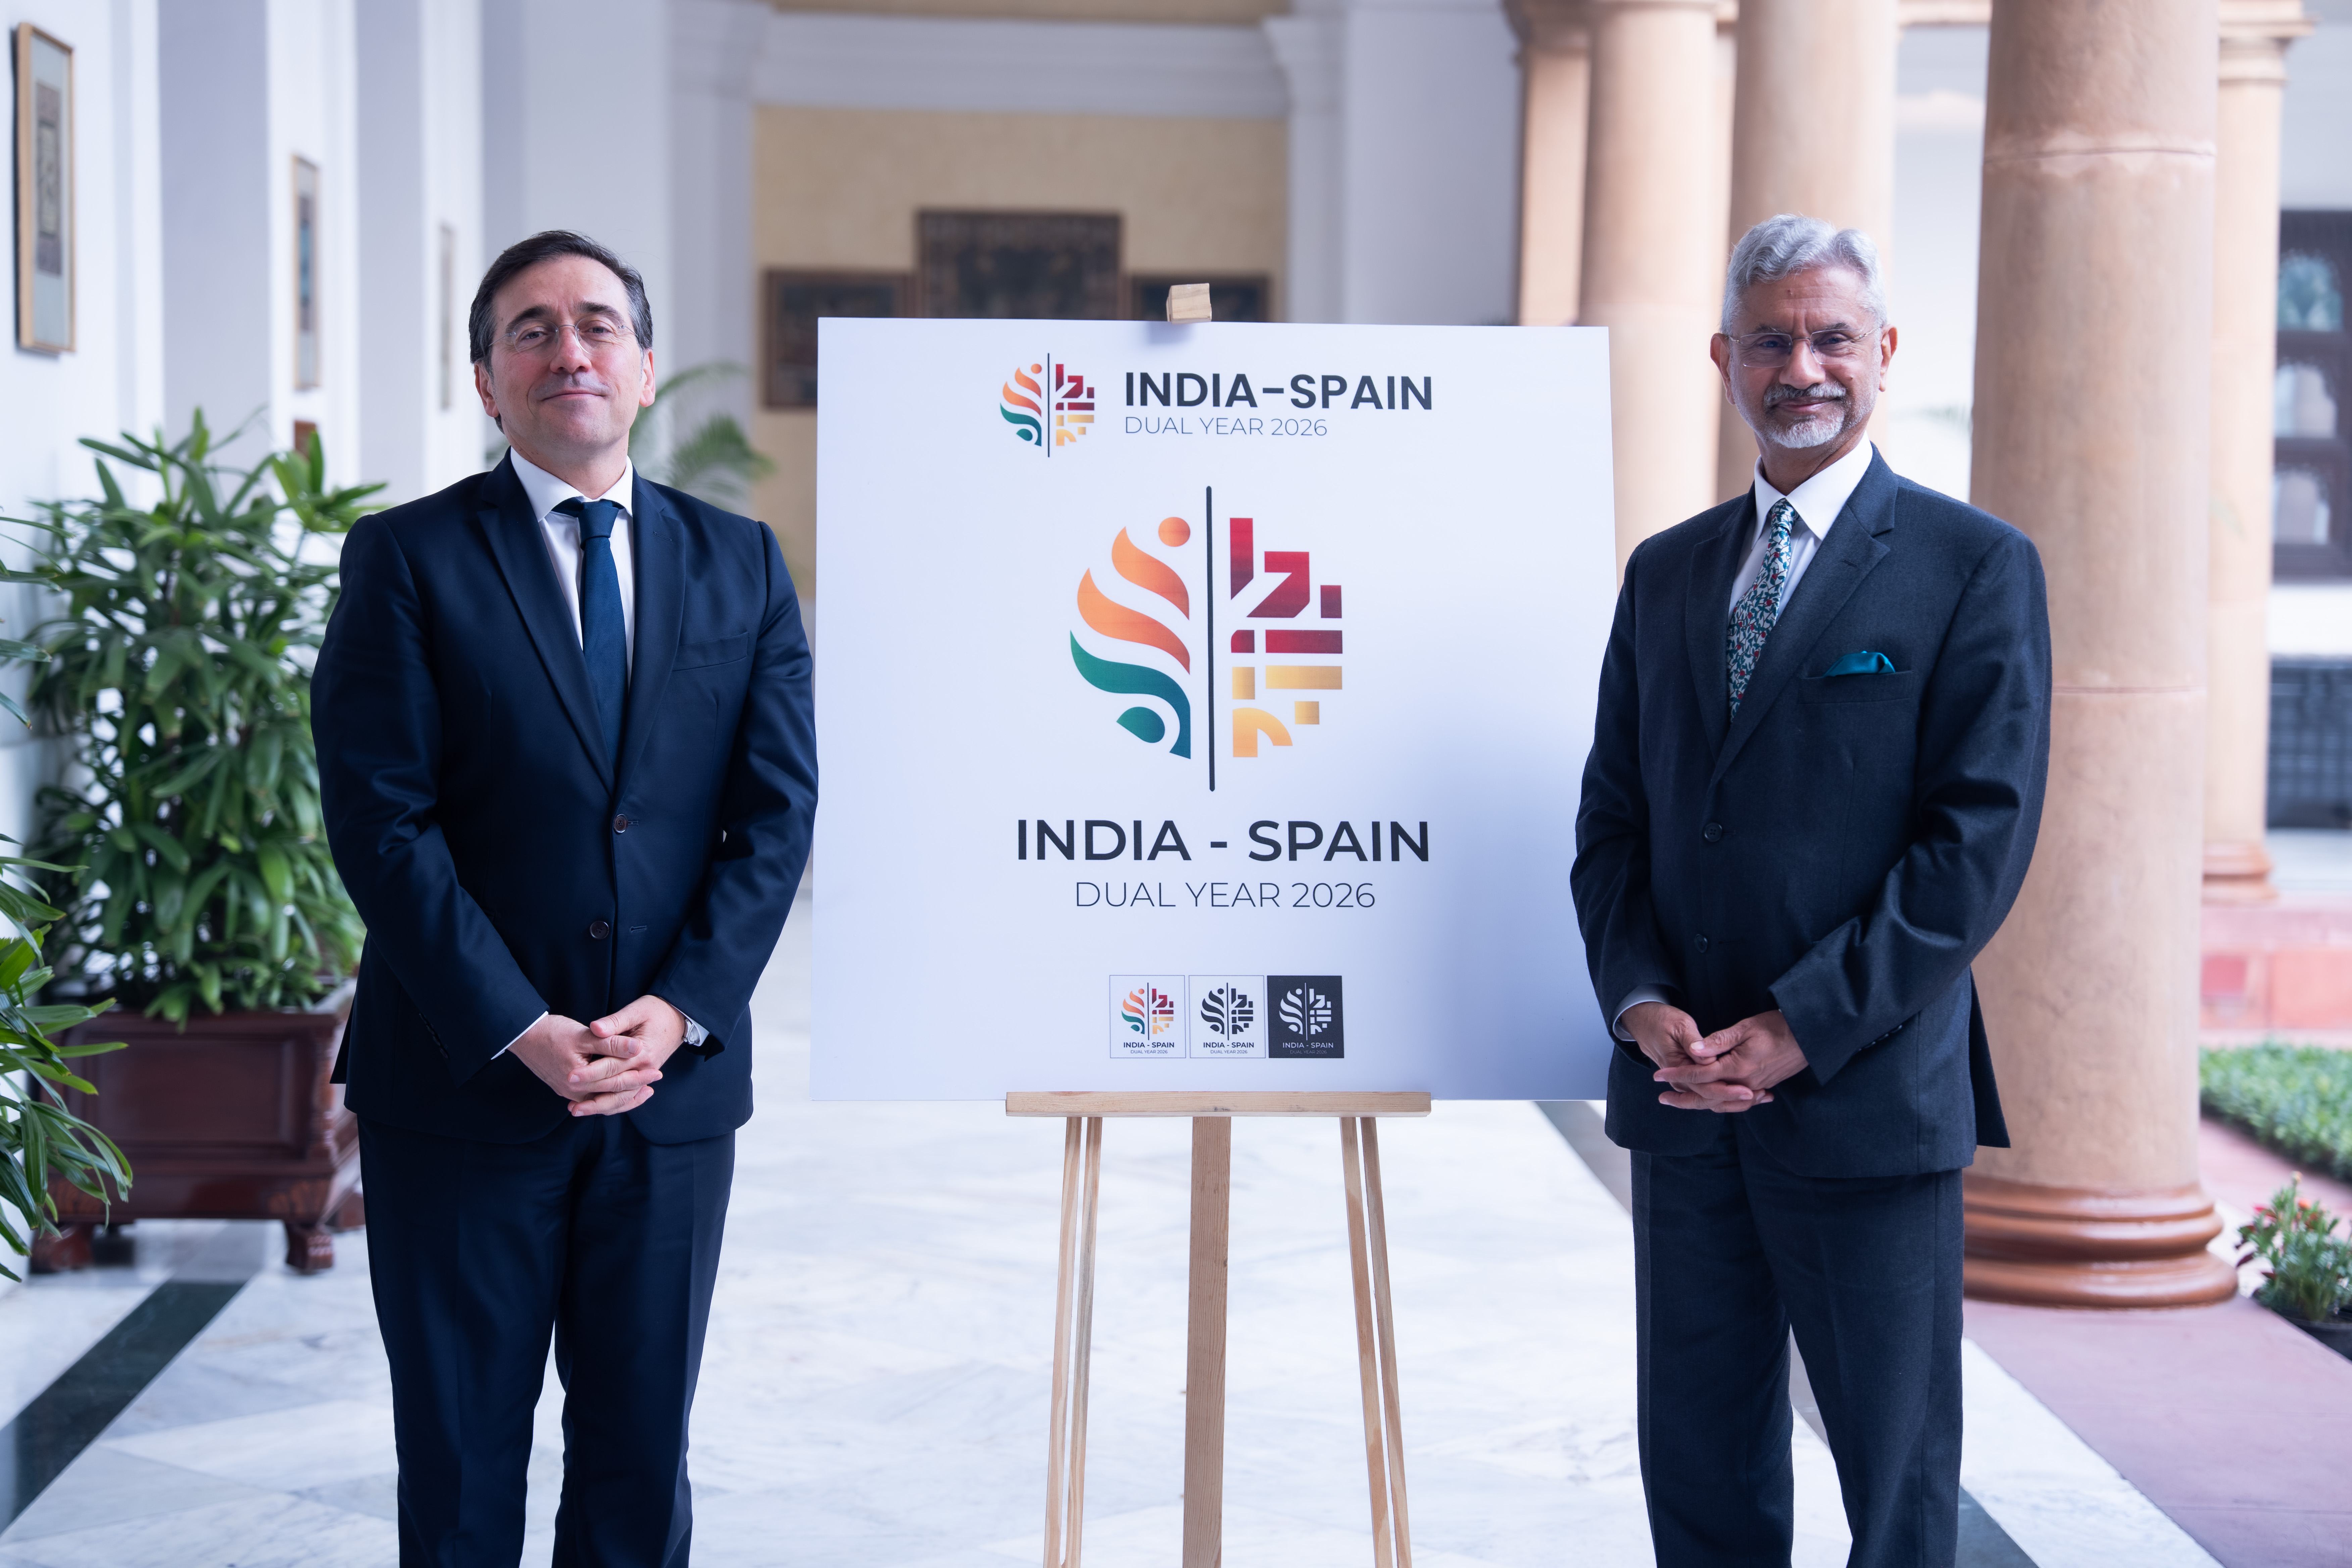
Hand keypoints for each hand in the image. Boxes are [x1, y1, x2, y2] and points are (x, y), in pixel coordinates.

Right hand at [506, 1012, 657, 1113]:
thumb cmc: (551, 1032)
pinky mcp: (566, 1089)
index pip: (615, 1083)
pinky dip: (608, 1096)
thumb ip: (611, 1043)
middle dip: (635, 1088)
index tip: (657, 1072)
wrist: (523, 1036)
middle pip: (610, 1095)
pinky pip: (593, 1098)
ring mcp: (569, 1093)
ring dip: (623, 1097)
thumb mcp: (583, 1035)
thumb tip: (638, 1047)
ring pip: (602, 1101)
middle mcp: (573, 1092)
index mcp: (578, 1080)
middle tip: (656, 1079)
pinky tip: (618, 1090)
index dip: (638, 1077)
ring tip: (644, 1090)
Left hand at [568, 994, 687, 1116]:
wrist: (679, 1017)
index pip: (611, 1067)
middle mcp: (645, 1069)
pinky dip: (611, 1103)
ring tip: (576, 1110)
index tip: (570, 1076)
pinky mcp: (643, 1075)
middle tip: (568, 1104)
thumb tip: (595, 1028)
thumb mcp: (636, 1011)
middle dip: (590, 1096)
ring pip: (621, 1097)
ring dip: (598, 1105)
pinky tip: (594, 1106)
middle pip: (614, 1087)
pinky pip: (627, 1095)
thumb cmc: (657, 1010)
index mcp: (643, 1053)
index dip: (589, 1073)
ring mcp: (646, 1074)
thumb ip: (615, 1022)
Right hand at [1623, 1001, 1768, 1113]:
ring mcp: (1684, 1080)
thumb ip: (1693, 1042)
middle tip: (1762, 1096)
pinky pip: (1709, 1092)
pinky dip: (1728, 1095)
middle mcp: (1681, 1079)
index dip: (1728, 1090)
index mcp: (1678, 1066)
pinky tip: (1746, 1093)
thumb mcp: (1678, 1025)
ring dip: (1735, 1101)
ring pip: (1711, 1099)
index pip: (1705, 1086)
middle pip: (1710, 1098)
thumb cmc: (1662, 1020)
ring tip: (1761, 1097)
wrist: (1643, 1021)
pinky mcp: (1690, 1077)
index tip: (1749, 1090)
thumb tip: (1707, 1059)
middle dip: (1737, 1099)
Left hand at [1655, 1008, 1809, 1112]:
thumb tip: (1694, 1050)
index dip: (1677, 1075)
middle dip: (1683, 1099)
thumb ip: (1719, 1041)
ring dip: (1700, 1103)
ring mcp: (1756, 1087)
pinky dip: (1722, 1103)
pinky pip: (1737, 1101)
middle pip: (1708, 1098)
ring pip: (1723, 1103)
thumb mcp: (1746, 1028)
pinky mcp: (1763, 1086)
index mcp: (1738, 1067)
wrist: (1810, 1036)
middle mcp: (1746, 1083)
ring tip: (1682, 1100)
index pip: (1700, 1075)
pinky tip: (1714, 1100)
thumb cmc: (1777, 1026)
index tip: (1657, 1076)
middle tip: (1662, 1097)